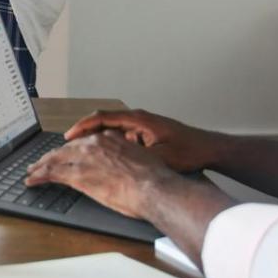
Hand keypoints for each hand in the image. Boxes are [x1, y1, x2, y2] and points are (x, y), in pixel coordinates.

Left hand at [25, 131, 180, 221]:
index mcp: (110, 139)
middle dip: (50, 157)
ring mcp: (84, 158)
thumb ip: (127, 159)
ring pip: (54, 159)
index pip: (83, 142)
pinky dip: (39, 176)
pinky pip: (52, 173)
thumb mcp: (140, 159)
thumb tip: (126, 167)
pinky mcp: (78, 175)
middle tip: (40, 163)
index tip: (64, 155)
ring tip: (31, 172)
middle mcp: (94, 144)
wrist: (154, 187)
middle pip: (65, 149)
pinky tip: (32, 180)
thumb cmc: (154, 178)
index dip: (70, 150)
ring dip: (40, 166)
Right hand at [63, 110, 223, 173]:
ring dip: (96, 138)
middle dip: (84, 132)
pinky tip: (104, 155)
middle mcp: (138, 119)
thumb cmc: (190, 151)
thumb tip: (115, 159)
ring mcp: (143, 125)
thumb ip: (137, 156)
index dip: (83, 126)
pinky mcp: (147, 133)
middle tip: (67, 144)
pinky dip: (109, 142)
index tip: (69, 136)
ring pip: (112, 128)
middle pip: (103, 120)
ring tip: (81, 151)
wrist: (210, 148)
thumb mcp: (161, 157)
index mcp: (139, 120)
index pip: (103, 117)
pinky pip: (122, 134)